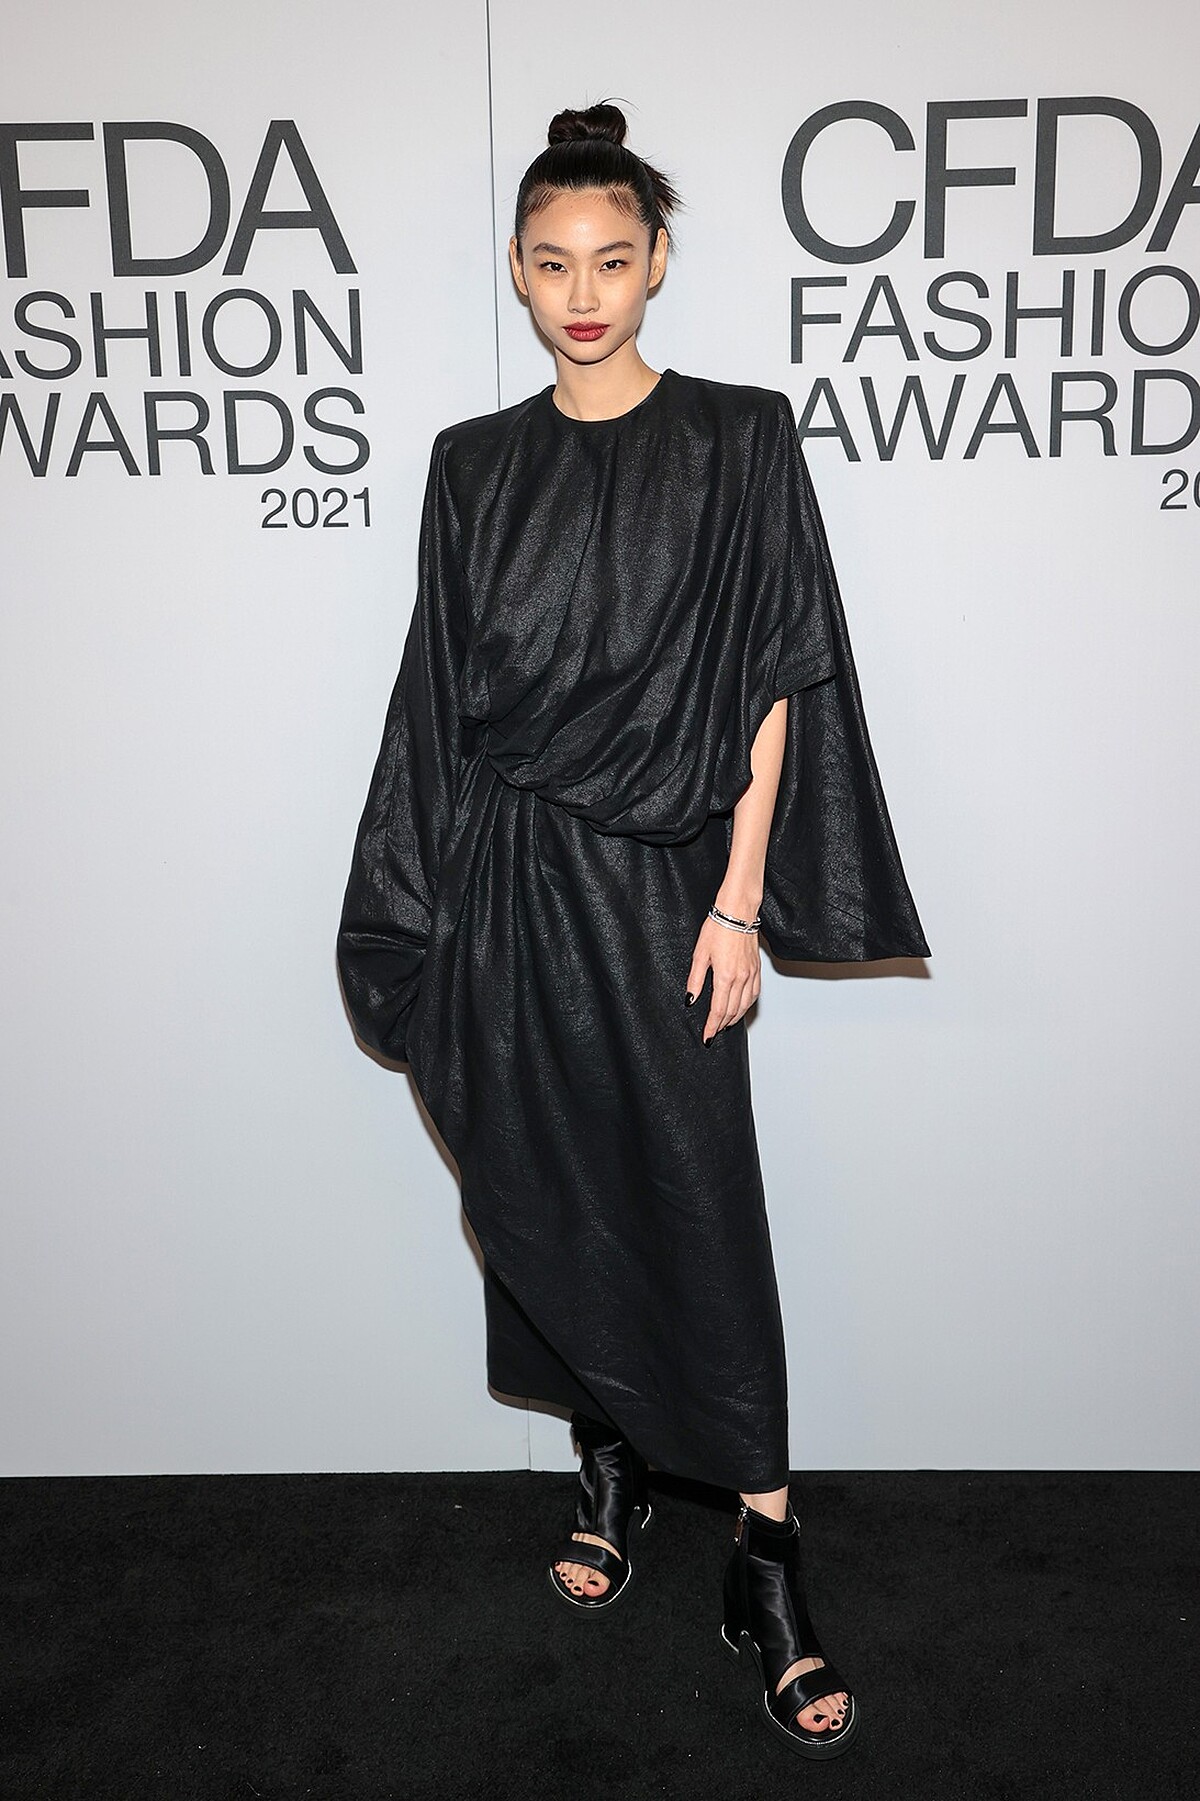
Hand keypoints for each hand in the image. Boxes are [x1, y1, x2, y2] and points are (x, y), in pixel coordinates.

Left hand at [686, 913, 761, 1044]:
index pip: (718, 1010)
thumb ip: (695, 980)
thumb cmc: (718, 928)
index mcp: (725, 976)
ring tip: (725, 1023)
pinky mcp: (757, 969)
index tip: (707, 1036)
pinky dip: (747, 1005)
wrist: (737, 913)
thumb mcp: (699, 955)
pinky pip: (754, 994)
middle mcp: (741, 978)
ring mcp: (751, 974)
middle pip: (732, 1011)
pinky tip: (741, 1007)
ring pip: (745, 1005)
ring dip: (735, 1017)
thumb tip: (691, 999)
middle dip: (722, 1025)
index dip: (712, 1026)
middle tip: (714, 1032)